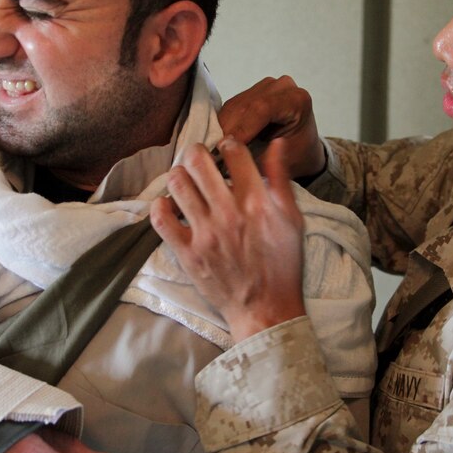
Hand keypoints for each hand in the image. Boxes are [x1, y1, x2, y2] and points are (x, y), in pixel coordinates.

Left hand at [151, 138, 306, 341]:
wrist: (265, 309)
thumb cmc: (282, 265)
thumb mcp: (292, 220)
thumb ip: (281, 180)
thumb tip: (275, 145)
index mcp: (257, 202)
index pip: (235, 153)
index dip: (229, 143)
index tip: (227, 148)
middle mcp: (229, 213)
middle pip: (199, 162)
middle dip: (197, 152)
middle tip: (199, 158)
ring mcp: (205, 233)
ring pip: (177, 184)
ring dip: (179, 174)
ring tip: (184, 179)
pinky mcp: (187, 253)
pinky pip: (161, 220)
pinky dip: (160, 206)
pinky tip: (168, 204)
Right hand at [218, 75, 325, 180]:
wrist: (303, 151)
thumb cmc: (297, 157)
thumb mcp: (280, 162)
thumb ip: (257, 155)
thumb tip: (227, 153)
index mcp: (296, 100)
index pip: (262, 109)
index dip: (241, 129)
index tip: (226, 149)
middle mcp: (281, 87)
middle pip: (244, 106)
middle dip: (227, 132)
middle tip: (215, 154)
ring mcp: (265, 86)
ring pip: (233, 107)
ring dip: (221, 129)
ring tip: (217, 151)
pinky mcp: (251, 91)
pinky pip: (230, 108)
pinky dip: (222, 125)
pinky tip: (221, 141)